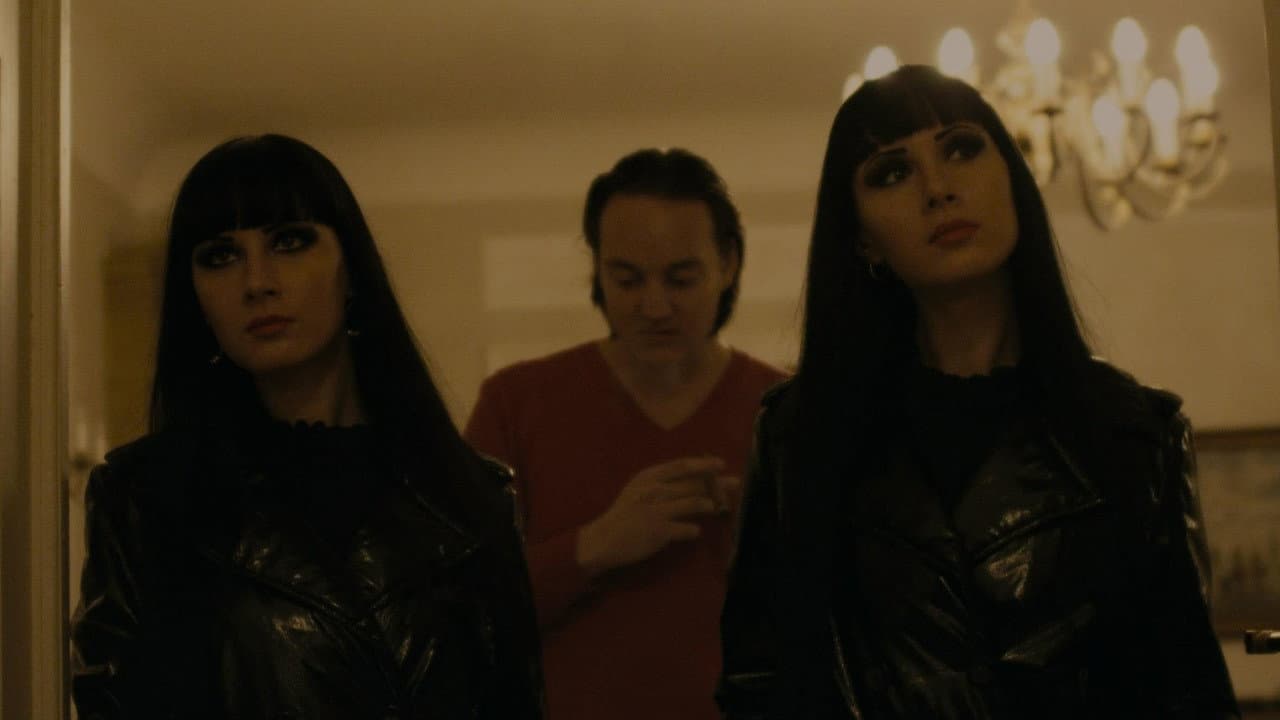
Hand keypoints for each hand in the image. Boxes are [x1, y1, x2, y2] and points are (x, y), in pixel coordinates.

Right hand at [576, 456, 730, 575]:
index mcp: (649, 476)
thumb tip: (696, 477)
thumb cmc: (626, 512)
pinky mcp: (659, 531)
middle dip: (716, 485)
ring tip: (715, 508)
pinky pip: (687, 529)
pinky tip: (694, 531)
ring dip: (709, 505)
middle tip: (733, 486)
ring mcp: (657, 510)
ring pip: (694, 503)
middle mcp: (654, 490)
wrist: (605, 539)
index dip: (704, 463)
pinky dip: (693, 530)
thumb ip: (663, 482)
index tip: (721, 464)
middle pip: (693, 483)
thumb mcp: (639, 488)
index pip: (682, 465)